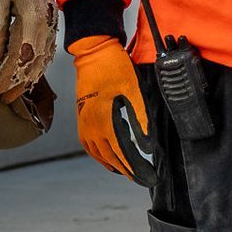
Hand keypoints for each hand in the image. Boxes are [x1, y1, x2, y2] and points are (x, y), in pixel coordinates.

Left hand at [0, 0, 56, 102]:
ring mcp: (51, 28)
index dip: (4, 78)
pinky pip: (44, 55)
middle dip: (13, 85)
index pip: (20, 59)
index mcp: (34, 19)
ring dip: (24, 80)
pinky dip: (34, 70)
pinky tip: (24, 77)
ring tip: (8, 94)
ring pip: (41, 63)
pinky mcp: (50, 27)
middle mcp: (47, 27)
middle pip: (32, 66)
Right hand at [72, 35, 156, 184]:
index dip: (137, 169)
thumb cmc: (115, 69)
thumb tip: (148, 146)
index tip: (150, 177)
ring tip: (128, 172)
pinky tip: (108, 157)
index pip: (123, 155)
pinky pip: (89, 145)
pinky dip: (99, 156)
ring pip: (98, 155)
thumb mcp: (134, 92)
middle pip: (111, 158)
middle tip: (145, 179)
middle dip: (129, 171)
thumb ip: (141, 120)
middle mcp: (91, 127)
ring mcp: (84, 123)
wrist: (93, 53)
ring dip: (114, 165)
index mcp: (105, 122)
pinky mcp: (82, 117)